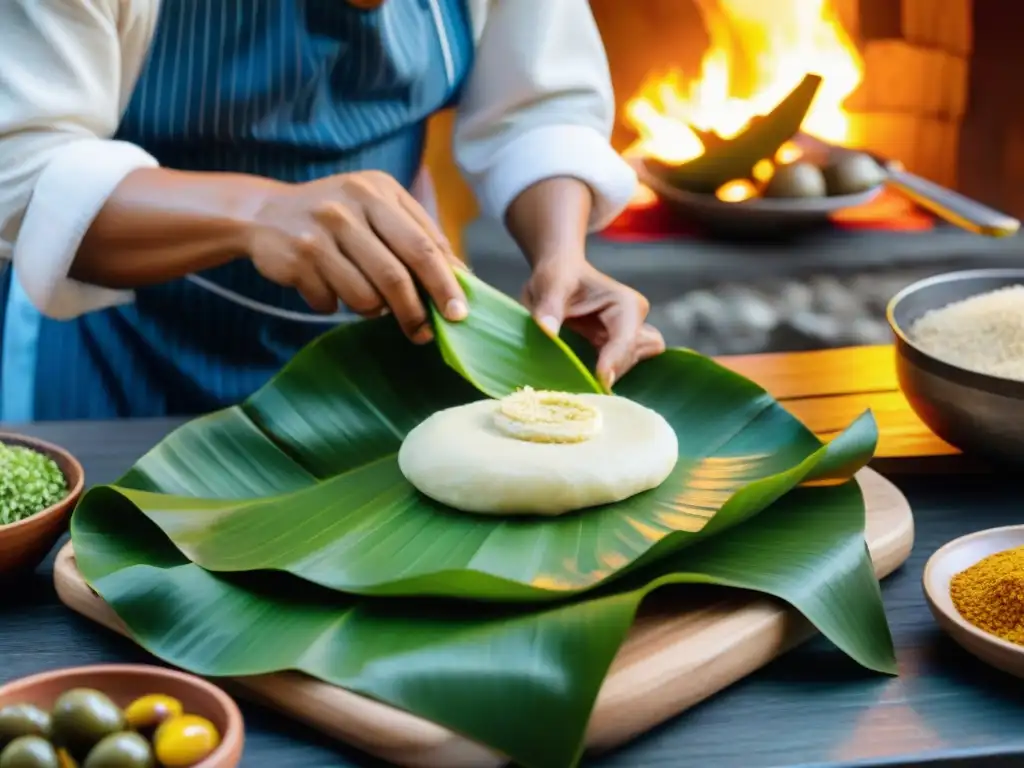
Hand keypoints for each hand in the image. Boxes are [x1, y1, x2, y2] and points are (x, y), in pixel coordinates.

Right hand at [246, 170, 466, 342]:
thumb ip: (416, 235)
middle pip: (397, 274)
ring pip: (364, 295)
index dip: (445, 284)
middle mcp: (350, 205)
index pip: (425, 245)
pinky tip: (324, 286)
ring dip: (370, 309)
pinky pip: (330, 301)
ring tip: (363, 300)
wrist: (262, 213)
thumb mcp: (376, 209)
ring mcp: (321, 230)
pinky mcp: (297, 256)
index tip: (459, 313)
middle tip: (424, 333)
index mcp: (379, 191)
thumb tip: (460, 277)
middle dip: (415, 310)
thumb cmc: (335, 217)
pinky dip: (333, 304)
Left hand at [522, 260, 664, 388]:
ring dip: (609, 373)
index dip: (613, 362)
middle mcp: (635, 322)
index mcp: (625, 304)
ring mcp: (628, 336)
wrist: (559, 273)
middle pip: (633, 357)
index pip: (626, 340)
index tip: (598, 381)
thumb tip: (547, 331)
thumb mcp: (550, 285)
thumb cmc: (558, 274)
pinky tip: (581, 378)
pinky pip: (619, 369)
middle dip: (611, 369)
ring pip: (631, 365)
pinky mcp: (616, 349)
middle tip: (580, 380)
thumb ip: (550, 308)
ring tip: (580, 377)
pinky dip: (603, 376)